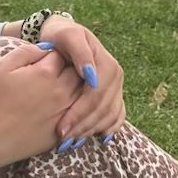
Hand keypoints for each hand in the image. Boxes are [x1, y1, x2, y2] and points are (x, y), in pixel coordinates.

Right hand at [0, 42, 84, 168]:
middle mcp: (60, 92)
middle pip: (77, 73)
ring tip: (57, 90)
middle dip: (68, 68)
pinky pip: (76, 117)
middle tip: (54, 72)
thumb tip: (45, 48)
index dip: (53, 53)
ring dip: (74, 89)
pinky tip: (57, 110)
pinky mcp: (61, 133)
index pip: (61, 54)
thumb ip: (26, 52)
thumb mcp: (0, 67)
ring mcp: (63, 114)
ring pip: (81, 95)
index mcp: (45, 73)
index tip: (46, 58)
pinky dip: (73, 110)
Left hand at [37, 14, 125, 148]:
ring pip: (109, 116)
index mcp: (107, 63)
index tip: (61, 128)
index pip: (95, 94)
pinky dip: (107, 130)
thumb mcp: (67, 35)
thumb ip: (79, 51)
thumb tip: (90, 73)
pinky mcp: (114, 95)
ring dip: (91, 131)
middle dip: (83, 127)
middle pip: (103, 109)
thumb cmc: (61, 36)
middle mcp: (116, 76)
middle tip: (62, 141)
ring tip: (70, 142)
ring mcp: (117, 87)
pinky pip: (116, 117)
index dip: (79, 113)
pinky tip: (95, 139)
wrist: (63, 36)